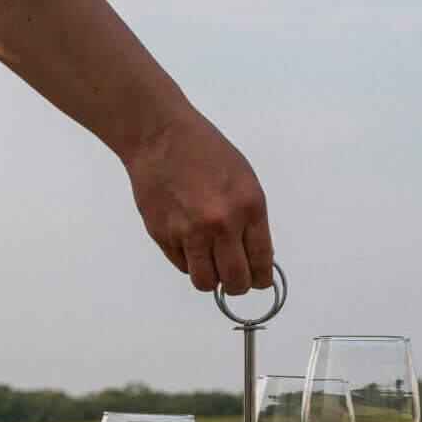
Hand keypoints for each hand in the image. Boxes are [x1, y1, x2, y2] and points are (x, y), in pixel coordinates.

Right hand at [124, 104, 273, 294]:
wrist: (160, 137)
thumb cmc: (204, 151)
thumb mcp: (244, 180)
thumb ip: (251, 220)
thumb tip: (253, 256)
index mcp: (248, 207)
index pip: (261, 262)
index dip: (261, 278)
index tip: (258, 280)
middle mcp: (220, 224)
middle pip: (235, 281)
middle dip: (238, 284)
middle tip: (234, 277)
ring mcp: (189, 232)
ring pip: (205, 282)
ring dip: (211, 277)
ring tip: (210, 260)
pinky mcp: (164, 236)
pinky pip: (182, 265)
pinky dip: (188, 260)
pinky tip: (188, 237)